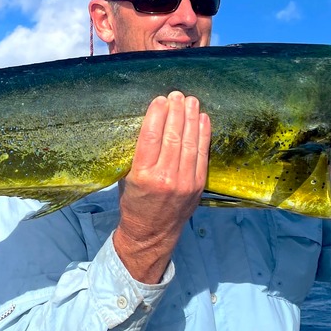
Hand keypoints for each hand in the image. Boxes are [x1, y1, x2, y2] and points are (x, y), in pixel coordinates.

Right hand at [114, 92, 210, 283]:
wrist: (150, 235)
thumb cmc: (134, 204)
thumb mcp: (127, 179)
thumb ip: (139, 155)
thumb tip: (152, 125)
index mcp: (143, 175)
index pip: (151, 136)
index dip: (157, 114)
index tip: (159, 100)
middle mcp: (165, 178)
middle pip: (173, 136)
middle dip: (176, 112)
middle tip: (176, 95)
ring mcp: (184, 182)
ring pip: (190, 143)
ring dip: (191, 118)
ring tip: (191, 102)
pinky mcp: (197, 185)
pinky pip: (202, 155)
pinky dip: (203, 135)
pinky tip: (203, 120)